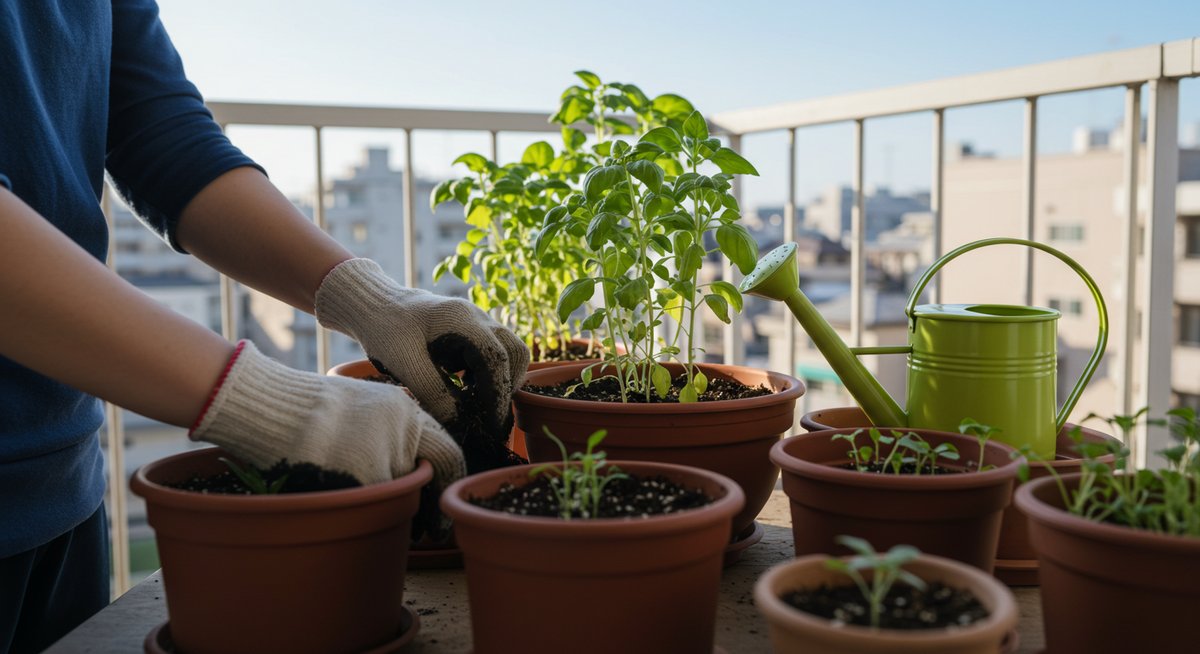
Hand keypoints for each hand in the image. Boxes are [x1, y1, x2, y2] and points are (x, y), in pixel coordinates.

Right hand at [190, 341, 464, 487]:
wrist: (270, 404)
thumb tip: (410, 463)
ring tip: (360, 505)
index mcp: (404, 409)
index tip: (443, 499)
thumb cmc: (303, 407)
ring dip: (382, 502)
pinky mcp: (368, 475)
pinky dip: (356, 506)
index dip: (448, 478)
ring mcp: (388, 452)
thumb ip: (389, 428)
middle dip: (431, 507)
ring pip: (396, 493)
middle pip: (429, 477)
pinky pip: (371, 503)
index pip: (445, 449)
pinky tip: (333, 493)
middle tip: (431, 532)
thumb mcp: (358, 403)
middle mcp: (405, 429)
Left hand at [313, 258, 528, 435]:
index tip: (490, 423)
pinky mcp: (474, 330)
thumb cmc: (385, 331)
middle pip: (515, 353)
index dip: (498, 393)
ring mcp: (479, 321)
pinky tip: (468, 391)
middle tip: (491, 419)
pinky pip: (496, 353)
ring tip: (478, 406)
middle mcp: (478, 317)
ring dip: (501, 380)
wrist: (376, 306)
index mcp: (463, 320)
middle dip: (507, 388)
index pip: (497, 359)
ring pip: (510, 352)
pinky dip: (490, 375)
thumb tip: (460, 423)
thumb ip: (433, 393)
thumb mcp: (404, 364)